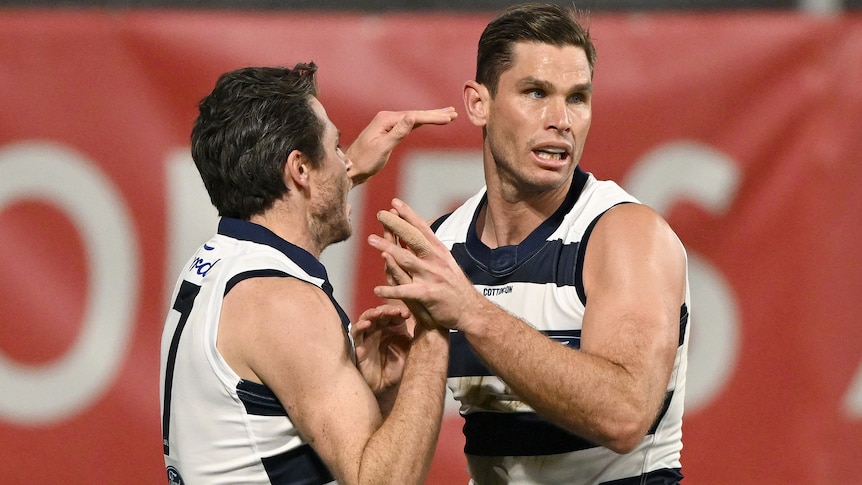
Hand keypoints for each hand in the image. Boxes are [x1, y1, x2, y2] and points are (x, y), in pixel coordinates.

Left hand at [346, 107, 456, 186]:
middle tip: (453, 113)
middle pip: (416, 114)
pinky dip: (421, 122)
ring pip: (413, 118)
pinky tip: (428, 120)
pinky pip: (408, 124)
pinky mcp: (388, 131)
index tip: (449, 117)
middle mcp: (387, 118)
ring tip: (447, 114)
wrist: (351, 169)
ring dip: (430, 117)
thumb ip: (398, 132)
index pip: (414, 116)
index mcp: (386, 120)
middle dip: (435, 114)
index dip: (433, 117)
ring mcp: (387, 124)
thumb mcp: (383, 147)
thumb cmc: (364, 161)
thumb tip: (412, 116)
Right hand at [351, 303, 412, 395]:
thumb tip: (430, 321)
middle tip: (395, 311)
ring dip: (372, 314)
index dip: (400, 311)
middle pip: (380, 313)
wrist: (389, 388)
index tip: (408, 314)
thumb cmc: (400, 367)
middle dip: (387, 310)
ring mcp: (368, 336)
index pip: (394, 314)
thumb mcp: (411, 349)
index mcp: (393, 328)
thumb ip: (417, 335)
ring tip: (379, 313)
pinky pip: (355, 332)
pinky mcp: (358, 345)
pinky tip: (366, 324)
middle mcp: (379, 329)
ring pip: (366, 318)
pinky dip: (360, 326)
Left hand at [367, 199, 478, 330]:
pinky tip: (377, 290)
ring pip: (406, 259)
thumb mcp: (446, 263)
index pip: (423, 229)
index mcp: (439, 252)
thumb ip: (430, 251)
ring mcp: (432, 277)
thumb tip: (416, 234)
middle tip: (380, 213)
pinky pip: (405, 291)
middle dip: (396, 224)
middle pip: (413, 238)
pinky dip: (390, 290)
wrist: (471, 311)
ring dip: (387, 248)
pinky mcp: (428, 295)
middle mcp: (436, 261)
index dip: (408, 215)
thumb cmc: (454, 288)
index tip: (395, 202)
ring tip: (370, 239)